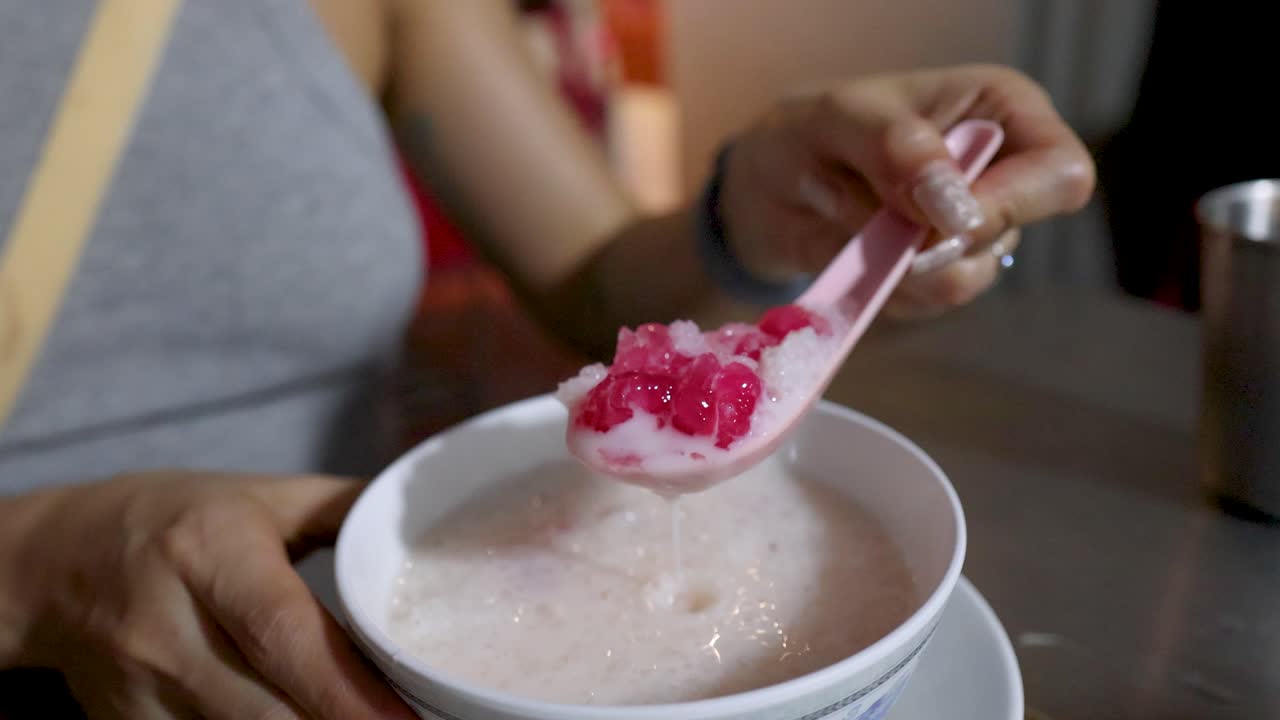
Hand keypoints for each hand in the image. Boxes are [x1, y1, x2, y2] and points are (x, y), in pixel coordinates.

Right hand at [6, 472, 414, 719]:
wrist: (55, 564)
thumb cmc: (176, 520)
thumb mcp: (261, 497)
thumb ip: (344, 510)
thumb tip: (425, 526)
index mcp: (207, 552)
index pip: (283, 633)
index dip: (347, 689)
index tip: (404, 719)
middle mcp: (168, 629)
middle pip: (269, 709)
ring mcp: (142, 691)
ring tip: (357, 717)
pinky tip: (297, 716)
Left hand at [718, 64, 1094, 317]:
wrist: (768, 188)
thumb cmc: (808, 131)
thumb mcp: (837, 118)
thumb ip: (896, 148)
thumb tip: (957, 207)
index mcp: (1002, 109)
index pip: (1060, 172)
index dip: (1008, 204)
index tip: (934, 215)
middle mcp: (1003, 171)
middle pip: (1015, 232)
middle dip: (935, 241)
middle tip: (876, 219)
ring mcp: (974, 230)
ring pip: (966, 278)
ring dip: (895, 264)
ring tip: (851, 224)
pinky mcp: (940, 274)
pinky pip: (923, 302)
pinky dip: (879, 285)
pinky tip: (854, 252)